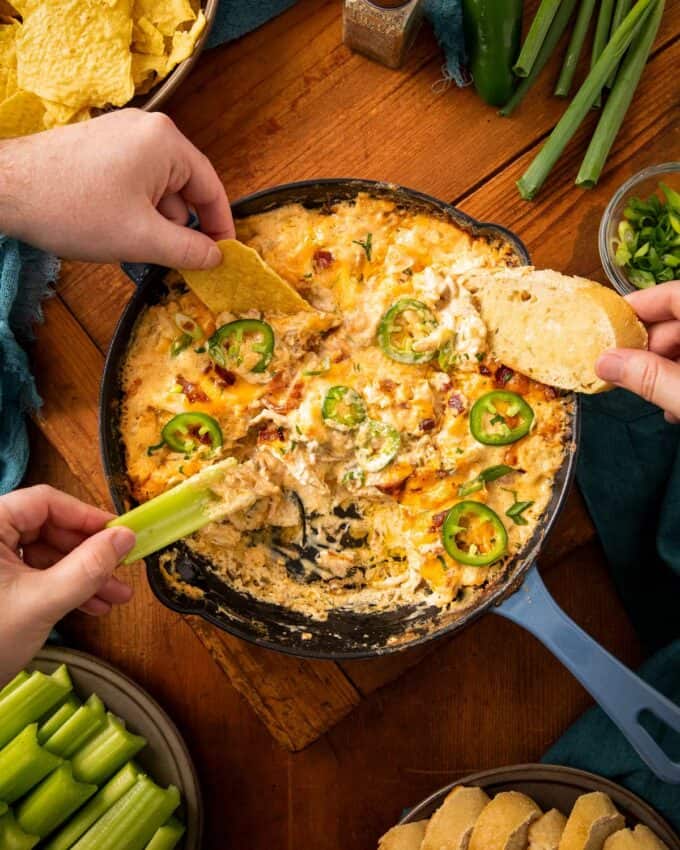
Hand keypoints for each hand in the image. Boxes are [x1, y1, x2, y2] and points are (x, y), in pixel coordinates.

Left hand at [0, 109, 233, 267]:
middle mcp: (147, 130)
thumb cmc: (74, 209)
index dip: (220, 227)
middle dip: (180, 226)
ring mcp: (120, 135)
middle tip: (175, 261)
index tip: (223, 256)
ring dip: (154, 221)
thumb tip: (216, 259)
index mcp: (166, 142)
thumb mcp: (142, 238)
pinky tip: (116, 230)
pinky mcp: (99, 146)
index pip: (211, 188)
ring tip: (134, 246)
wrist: (5, 189)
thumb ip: (188, 250)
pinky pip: (134, 181)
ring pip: (157, 188)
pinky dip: (134, 209)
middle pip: (183, 187)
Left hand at [0, 486, 135, 685]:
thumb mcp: (42, 602)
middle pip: (49, 528)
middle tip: (122, 570)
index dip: (85, 516)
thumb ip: (87, 567)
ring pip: (47, 555)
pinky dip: (66, 589)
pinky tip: (93, 606)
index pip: (44, 502)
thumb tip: (126, 537)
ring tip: (115, 597)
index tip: (118, 534)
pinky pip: (37, 575)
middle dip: (90, 554)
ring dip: (84, 575)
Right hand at [596, 280, 679, 422]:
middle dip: (651, 347)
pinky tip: (677, 404)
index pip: (672, 293)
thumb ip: (649, 378)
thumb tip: (603, 362)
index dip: (639, 306)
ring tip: (656, 399)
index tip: (608, 326)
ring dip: (668, 368)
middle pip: (679, 320)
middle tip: (627, 374)